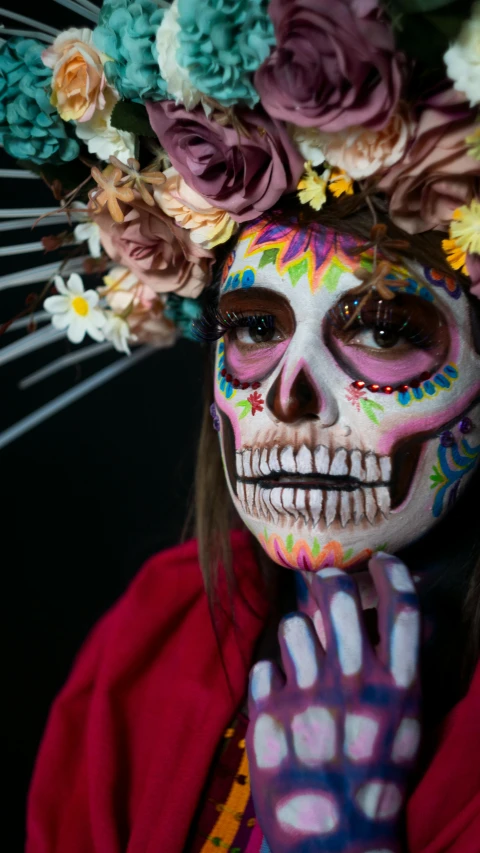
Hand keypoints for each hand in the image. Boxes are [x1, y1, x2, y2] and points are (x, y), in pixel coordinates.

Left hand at [246, 553, 420, 852]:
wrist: (335, 842)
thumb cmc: (373, 777)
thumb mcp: (401, 724)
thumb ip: (392, 668)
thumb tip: (391, 611)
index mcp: (395, 688)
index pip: (401, 609)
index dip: (391, 574)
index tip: (381, 562)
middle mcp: (354, 685)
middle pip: (336, 597)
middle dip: (327, 581)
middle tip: (323, 586)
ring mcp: (309, 697)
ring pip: (292, 627)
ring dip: (297, 638)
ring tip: (302, 663)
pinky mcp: (269, 714)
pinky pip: (263, 667)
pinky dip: (271, 681)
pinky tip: (282, 705)